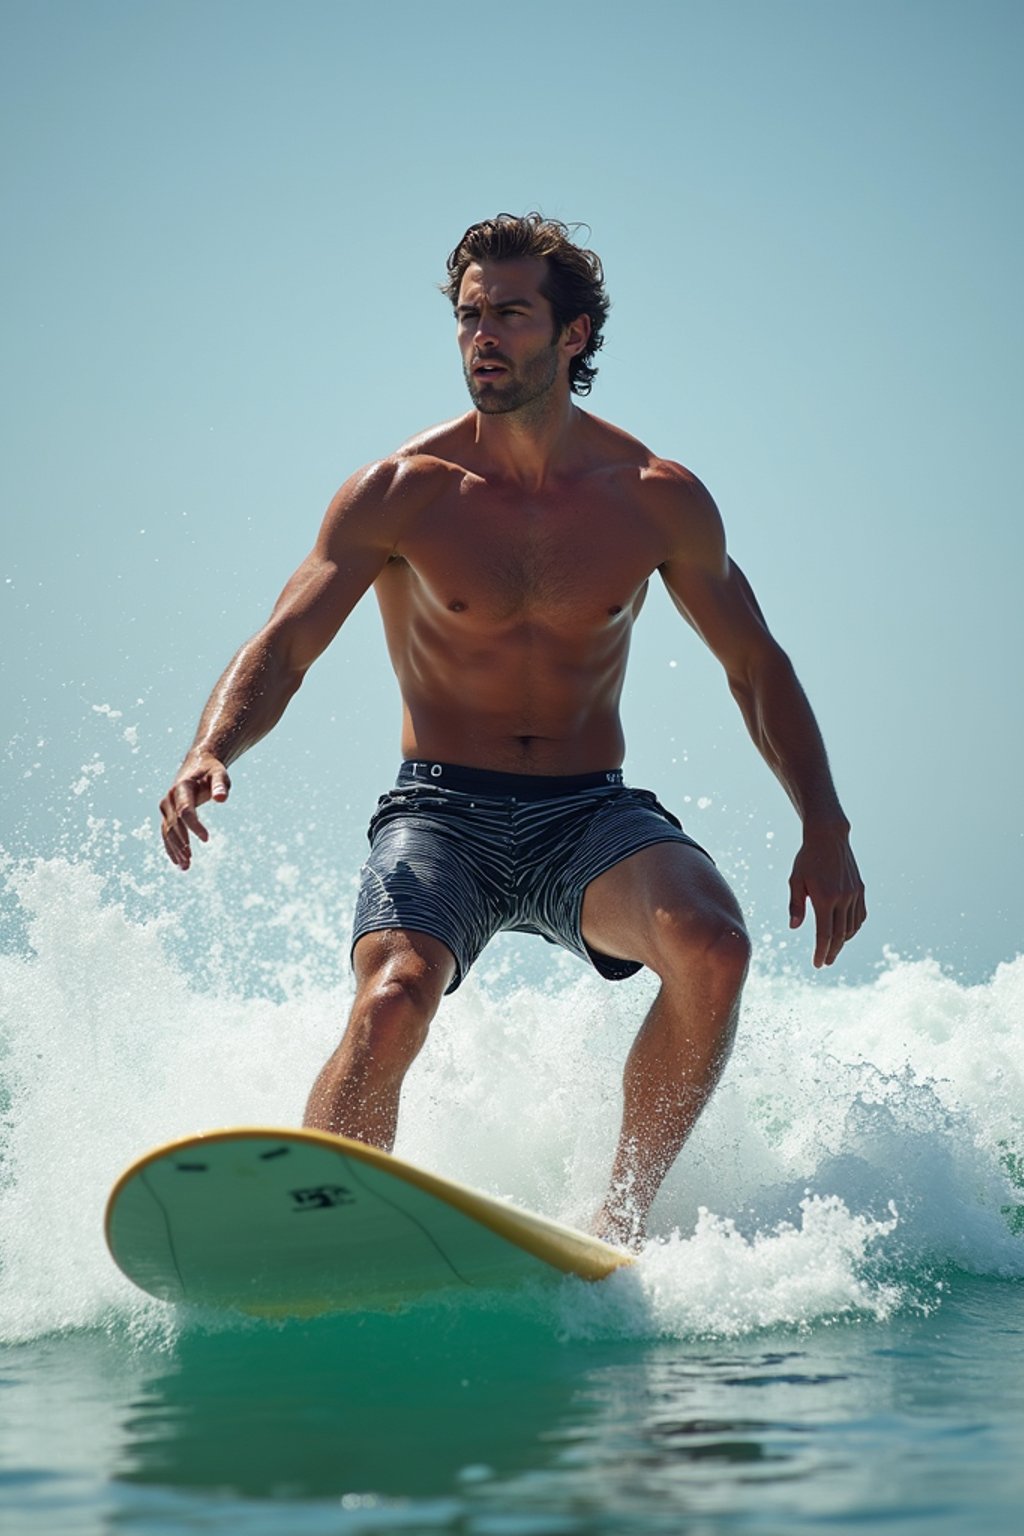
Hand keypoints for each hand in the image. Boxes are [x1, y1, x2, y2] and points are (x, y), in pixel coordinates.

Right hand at [160, 752, 230, 869]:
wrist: (197, 764)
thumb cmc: (211, 770)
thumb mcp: (219, 774)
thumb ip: (220, 785)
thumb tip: (221, 799)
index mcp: (181, 788)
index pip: (185, 810)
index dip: (194, 825)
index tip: (207, 839)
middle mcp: (169, 798)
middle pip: (173, 824)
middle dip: (181, 843)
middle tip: (190, 861)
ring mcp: (166, 807)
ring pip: (167, 831)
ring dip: (174, 849)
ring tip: (185, 866)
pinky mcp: (167, 814)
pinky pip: (166, 832)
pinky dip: (171, 847)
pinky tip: (179, 862)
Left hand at [788, 825, 865, 967]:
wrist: (828, 837)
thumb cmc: (807, 859)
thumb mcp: (796, 881)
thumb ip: (796, 906)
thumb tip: (795, 928)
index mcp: (824, 898)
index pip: (824, 934)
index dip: (821, 952)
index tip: (818, 964)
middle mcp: (842, 898)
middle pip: (839, 935)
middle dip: (832, 952)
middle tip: (825, 962)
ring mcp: (854, 894)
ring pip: (851, 927)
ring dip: (842, 941)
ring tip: (833, 949)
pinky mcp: (860, 889)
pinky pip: (860, 916)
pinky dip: (853, 928)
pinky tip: (845, 933)